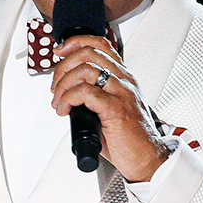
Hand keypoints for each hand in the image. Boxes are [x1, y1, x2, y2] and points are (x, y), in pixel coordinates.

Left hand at [50, 35, 169, 181]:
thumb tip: (67, 93)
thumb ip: (95, 95)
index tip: (59, 52)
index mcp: (124, 77)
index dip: (75, 42)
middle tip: (55, 87)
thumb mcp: (112, 108)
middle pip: (88, 53)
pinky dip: (67, 99)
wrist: (148, 159)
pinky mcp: (116, 108)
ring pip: (85, 69)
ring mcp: (122, 92)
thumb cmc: (129, 139)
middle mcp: (125, 80)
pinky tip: (65, 110)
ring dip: (63, 84)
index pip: (101, 44)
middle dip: (62, 67)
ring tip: (59, 102)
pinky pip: (85, 92)